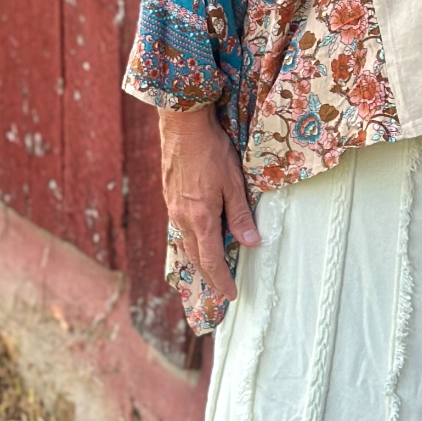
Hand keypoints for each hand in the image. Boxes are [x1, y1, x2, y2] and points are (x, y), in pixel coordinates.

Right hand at [158, 104, 259, 300]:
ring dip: (198, 261)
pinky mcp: (170, 197)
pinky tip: (197, 241)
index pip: (211, 259)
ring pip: (186, 243)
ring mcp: (173, 208)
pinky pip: (181, 229)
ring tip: (209, 272)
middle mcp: (182, 218)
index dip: (222, 279)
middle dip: (209, 276)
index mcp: (200, 218)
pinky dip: (191, 243)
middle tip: (221, 291)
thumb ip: (240, 216)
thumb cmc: (211, 151)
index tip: (231, 294)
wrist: (182, 126)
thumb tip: (251, 243)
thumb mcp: (233, 184)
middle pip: (195, 256)